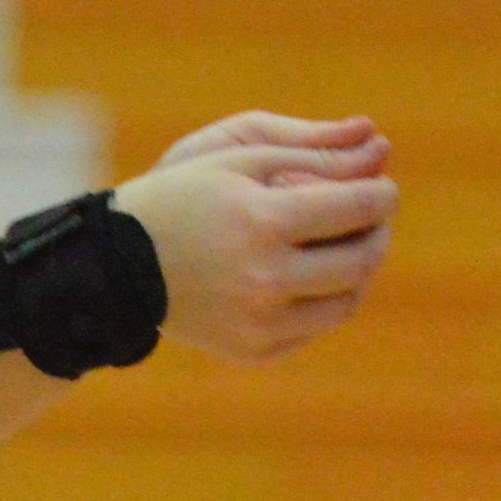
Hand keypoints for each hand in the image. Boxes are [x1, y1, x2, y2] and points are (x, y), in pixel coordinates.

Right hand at [113, 116, 397, 364]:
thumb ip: (317, 154)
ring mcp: (260, 322)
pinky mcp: (254, 350)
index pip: (357, 208)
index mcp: (262, 222)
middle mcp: (264, 279)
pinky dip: (325, 300)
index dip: (381, 194)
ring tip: (348, 247)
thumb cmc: (183, 198)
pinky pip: (315, 327)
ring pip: (347, 301)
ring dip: (360, 271)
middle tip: (373, 218)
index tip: (381, 188)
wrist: (117, 268)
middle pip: (362, 260)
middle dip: (378, 232)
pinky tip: (312, 276)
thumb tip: (382, 150)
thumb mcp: (241, 158)